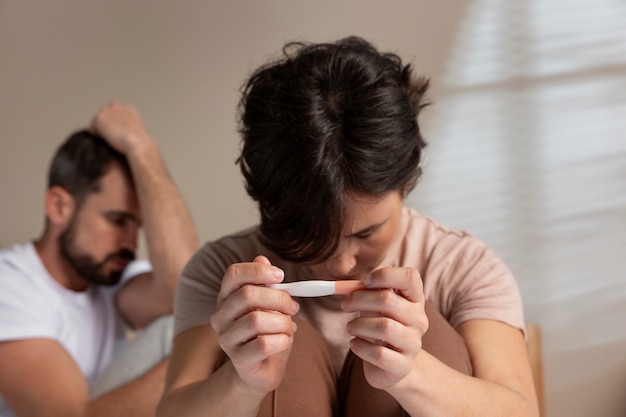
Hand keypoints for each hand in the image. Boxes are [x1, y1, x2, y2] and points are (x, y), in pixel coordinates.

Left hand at [89, 102, 154, 155]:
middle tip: (112, 139)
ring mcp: (107, 111)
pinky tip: (106, 142)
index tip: (117, 135)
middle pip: (104, 116)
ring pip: (97, 123)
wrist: (138, 145)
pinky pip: (91, 130)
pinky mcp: (99, 118)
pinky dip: (96, 137)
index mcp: (128, 108)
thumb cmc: (142, 143)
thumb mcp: (138, 132)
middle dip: (105, 127)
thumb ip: (128, 128)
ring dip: (100, 132)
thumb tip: (123, 134)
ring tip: (110, 141)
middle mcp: (117, 106)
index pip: (113, 115)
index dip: (113, 126)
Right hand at [210, 256, 299, 393]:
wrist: (262, 370)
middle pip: (247, 295)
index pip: (233, 274)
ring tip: (289, 327)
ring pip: (257, 320)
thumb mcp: (269, 305)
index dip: (258, 271)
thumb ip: (266, 284)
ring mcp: (226, 339)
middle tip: (293, 306)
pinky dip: (283, 341)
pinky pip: (264, 344)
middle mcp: (220, 317)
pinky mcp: (238, 360)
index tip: (281, 276)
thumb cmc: (267, 333)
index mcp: (226, 298)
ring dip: (283, 323)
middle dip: (279, 298)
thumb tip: (262, 259)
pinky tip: (284, 341)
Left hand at [340, 267, 427, 389]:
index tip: (365, 282)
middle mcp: (419, 320)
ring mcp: (414, 344)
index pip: (410, 277)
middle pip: (388, 300)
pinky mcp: (403, 365)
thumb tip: (345, 287)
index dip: (385, 275)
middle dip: (359, 300)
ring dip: (359, 325)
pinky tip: (355, 344)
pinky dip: (360, 347)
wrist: (392, 366)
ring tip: (351, 328)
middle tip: (344, 305)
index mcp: (414, 299)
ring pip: (383, 327)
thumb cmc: (380, 327)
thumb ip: (366, 293)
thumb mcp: (375, 307)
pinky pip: (379, 353)